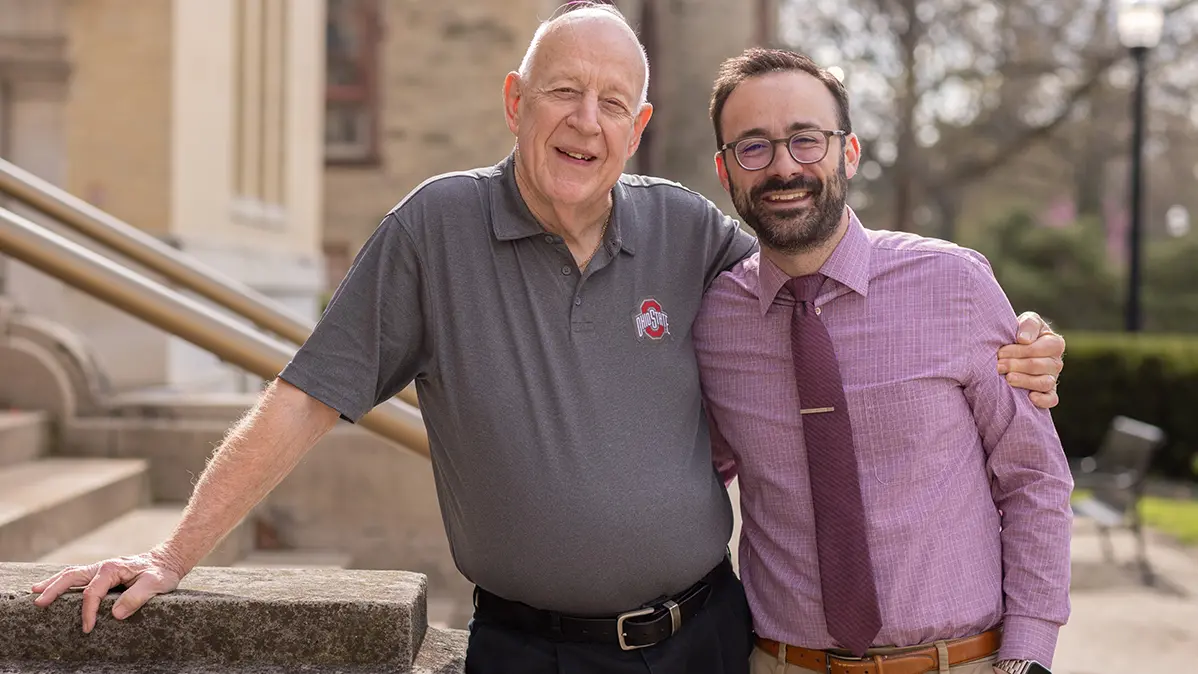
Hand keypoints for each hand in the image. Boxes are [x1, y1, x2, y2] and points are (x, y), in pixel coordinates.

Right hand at [31, 549, 184, 632]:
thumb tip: (114, 614)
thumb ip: (136, 597)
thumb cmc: (162, 573)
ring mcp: (101, 569)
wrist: (168, 561)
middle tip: (39, 602)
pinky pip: (79, 577)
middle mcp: (103, 567)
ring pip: (72, 574)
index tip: (88, 628)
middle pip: (72, 577)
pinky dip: (63, 581)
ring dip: (53, 583)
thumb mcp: (155, 584)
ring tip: (35, 592)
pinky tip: (54, 587)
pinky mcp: (102, 574)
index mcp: (113, 569)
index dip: (88, 611)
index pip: (92, 593)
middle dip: (54, 589)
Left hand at [996, 311, 1064, 409]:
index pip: (1038, 349)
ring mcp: (1053, 378)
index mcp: (1054, 343)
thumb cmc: (1022, 332)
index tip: (1000, 352)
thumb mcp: (1027, 321)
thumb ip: (1028, 324)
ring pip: (1044, 383)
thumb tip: (1023, 340)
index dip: (1018, 351)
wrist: (1015, 347)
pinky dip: (1043, 400)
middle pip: (1038, 366)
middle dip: (1015, 365)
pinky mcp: (1048, 392)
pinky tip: (1030, 398)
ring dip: (1024, 381)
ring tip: (1008, 378)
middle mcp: (1056, 362)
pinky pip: (1051, 399)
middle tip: (998, 366)